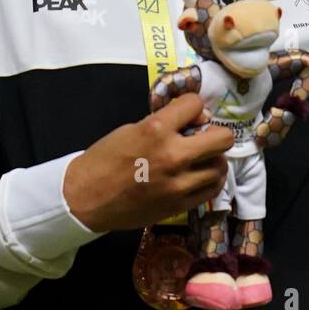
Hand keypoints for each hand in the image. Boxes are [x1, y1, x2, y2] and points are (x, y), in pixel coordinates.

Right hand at [63, 94, 233, 231]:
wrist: (85, 199)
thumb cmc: (105, 160)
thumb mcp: (131, 129)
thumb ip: (164, 124)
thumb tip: (193, 122)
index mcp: (156, 130)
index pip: (196, 104)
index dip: (192, 107)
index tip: (187, 115)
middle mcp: (173, 155)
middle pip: (223, 138)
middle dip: (215, 133)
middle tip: (204, 137)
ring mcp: (178, 183)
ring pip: (221, 166)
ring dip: (214, 159)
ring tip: (201, 159)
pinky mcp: (179, 205)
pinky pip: (212, 189)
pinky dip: (210, 180)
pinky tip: (201, 176)